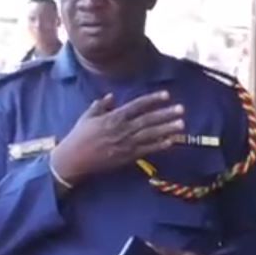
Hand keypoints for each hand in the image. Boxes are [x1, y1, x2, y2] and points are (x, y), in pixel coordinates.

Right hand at [49, 92, 186, 186]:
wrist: (74, 159)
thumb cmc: (79, 136)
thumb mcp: (88, 116)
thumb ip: (101, 105)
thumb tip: (112, 97)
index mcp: (113, 117)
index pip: (137, 105)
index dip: (153, 99)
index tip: (166, 95)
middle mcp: (122, 129)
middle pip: (148, 120)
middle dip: (166, 114)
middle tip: (181, 109)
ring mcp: (126, 144)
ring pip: (150, 135)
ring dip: (167, 129)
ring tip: (181, 125)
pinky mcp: (127, 157)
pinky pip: (146, 150)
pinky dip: (159, 146)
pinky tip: (171, 142)